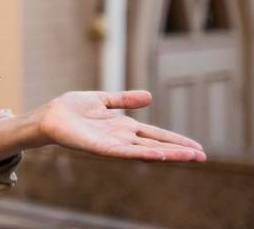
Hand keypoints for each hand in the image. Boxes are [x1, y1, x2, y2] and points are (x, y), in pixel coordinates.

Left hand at [36, 90, 205, 161]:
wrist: (50, 114)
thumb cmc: (72, 109)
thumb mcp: (104, 99)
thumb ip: (125, 100)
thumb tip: (149, 97)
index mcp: (124, 127)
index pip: (156, 135)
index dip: (176, 141)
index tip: (197, 148)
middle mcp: (121, 138)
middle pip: (156, 145)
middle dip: (179, 151)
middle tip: (203, 157)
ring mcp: (111, 144)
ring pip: (144, 151)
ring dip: (166, 154)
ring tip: (188, 157)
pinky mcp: (98, 147)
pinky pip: (121, 152)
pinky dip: (139, 153)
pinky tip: (155, 155)